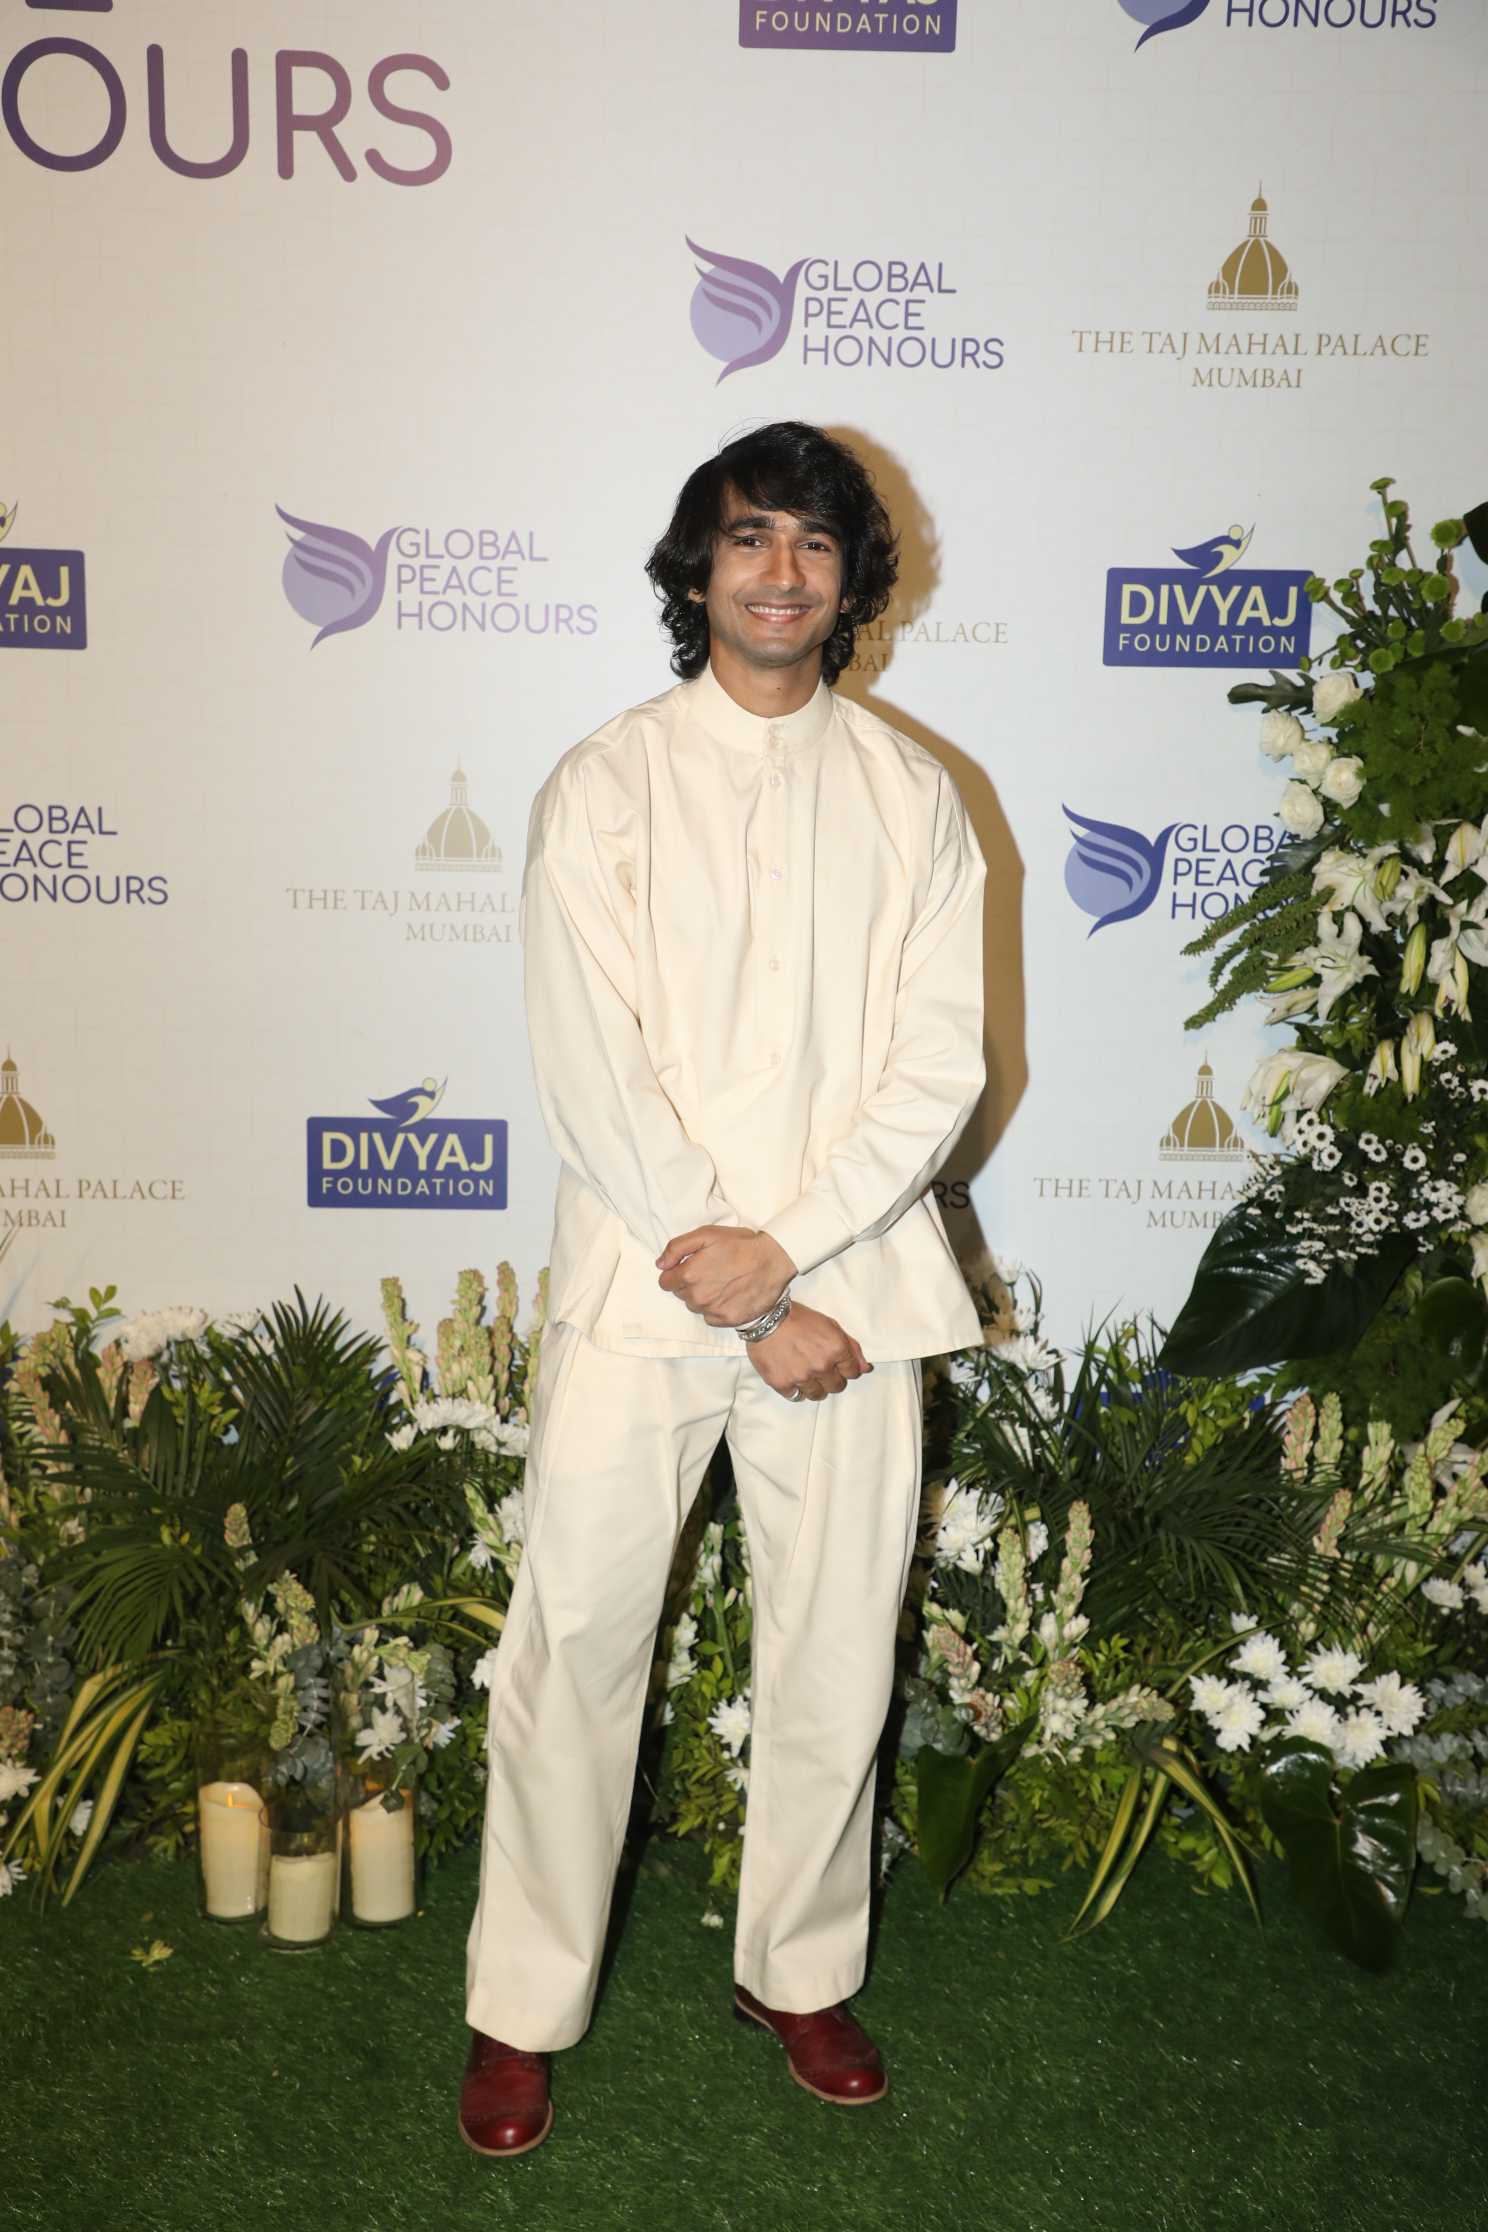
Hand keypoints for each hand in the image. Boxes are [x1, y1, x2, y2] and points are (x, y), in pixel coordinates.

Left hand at [655, 1226, 797, 1325]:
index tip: (690, 1266)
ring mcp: (712, 1310)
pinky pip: (710, 1316)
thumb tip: (661, 1264)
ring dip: (703, 1296)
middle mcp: (697, 1297)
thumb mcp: (706, 1234)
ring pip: (695, 1306)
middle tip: (710, 1271)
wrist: (773, 1261)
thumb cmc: (740, 1245)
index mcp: (689, 1275)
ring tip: (722, 1281)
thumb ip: (677, 1247)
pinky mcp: (726, 1320)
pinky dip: (716, 1307)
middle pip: (680, 1294)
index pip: (665, 1282)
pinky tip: (730, 1294)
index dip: (676, 1272)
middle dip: (689, 1283)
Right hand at [744, 1301, 871, 1401]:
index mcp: (836, 1349)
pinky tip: (791, 1375)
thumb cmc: (798, 1318)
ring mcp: (802, 1377)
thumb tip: (866, 1368)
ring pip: (817, 1394)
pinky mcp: (782, 1384)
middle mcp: (821, 1366)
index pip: (852, 1373)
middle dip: (831, 1378)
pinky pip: (796, 1396)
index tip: (836, 1364)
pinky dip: (795, 1388)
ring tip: (804, 1371)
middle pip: (836, 1387)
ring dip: (814, 1386)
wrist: (766, 1318)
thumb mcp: (831, 1326)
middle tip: (818, 1366)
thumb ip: (851, 1348)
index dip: (845, 1368)